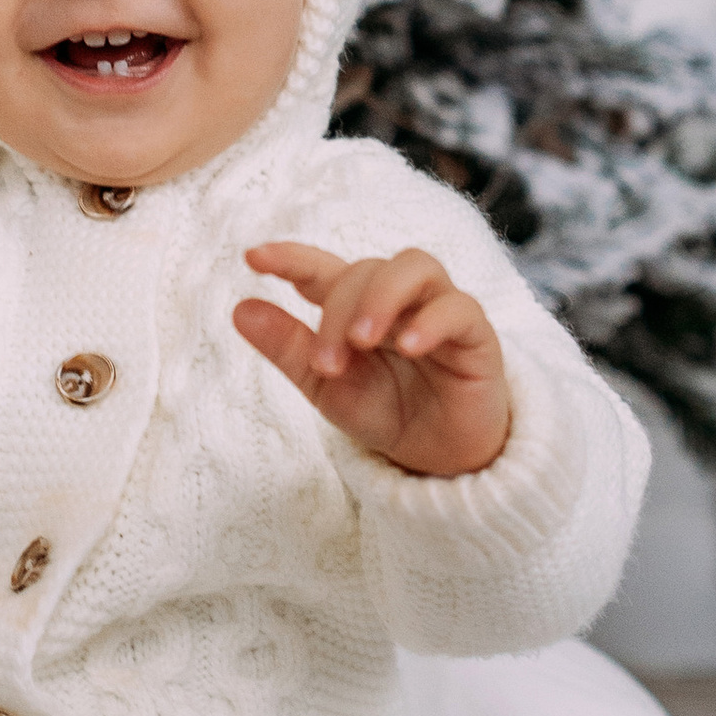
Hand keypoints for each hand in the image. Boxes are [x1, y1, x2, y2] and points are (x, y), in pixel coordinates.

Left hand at [233, 242, 511, 478]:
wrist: (440, 458)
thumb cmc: (387, 412)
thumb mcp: (327, 387)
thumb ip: (289, 349)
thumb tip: (240, 310)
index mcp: (356, 306)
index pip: (323, 268)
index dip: (291, 257)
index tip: (253, 257)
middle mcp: (397, 298)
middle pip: (365, 270)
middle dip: (339, 312)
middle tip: (326, 363)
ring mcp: (437, 309)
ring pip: (414, 267)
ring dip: (381, 297)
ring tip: (361, 341)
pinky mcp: (475, 333)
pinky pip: (458, 307)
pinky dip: (431, 321)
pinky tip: (408, 346)